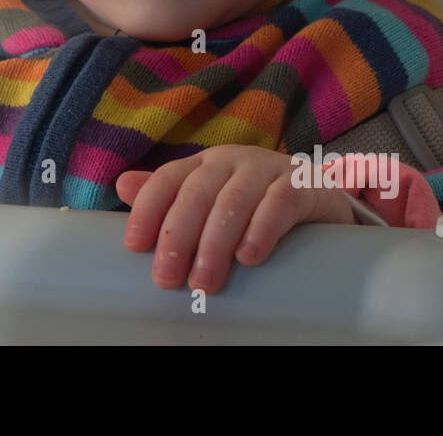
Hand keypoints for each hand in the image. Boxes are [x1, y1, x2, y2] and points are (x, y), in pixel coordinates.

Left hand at [116, 144, 355, 293]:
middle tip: (166, 279)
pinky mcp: (303, 184)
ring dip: (215, 243)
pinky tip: (250, 256)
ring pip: (234, 201)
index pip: (168, 179)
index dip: (148, 209)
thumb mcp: (212, 199)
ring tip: (205, 282)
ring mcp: (268, 168)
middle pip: (197, 192)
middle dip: (178, 236)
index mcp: (205, 164)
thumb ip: (170, 195)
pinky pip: (280, 203)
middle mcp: (232, 160)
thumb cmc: (255, 204)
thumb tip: (121, 184)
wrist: (321, 196)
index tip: (133, 245)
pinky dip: (262, 229)